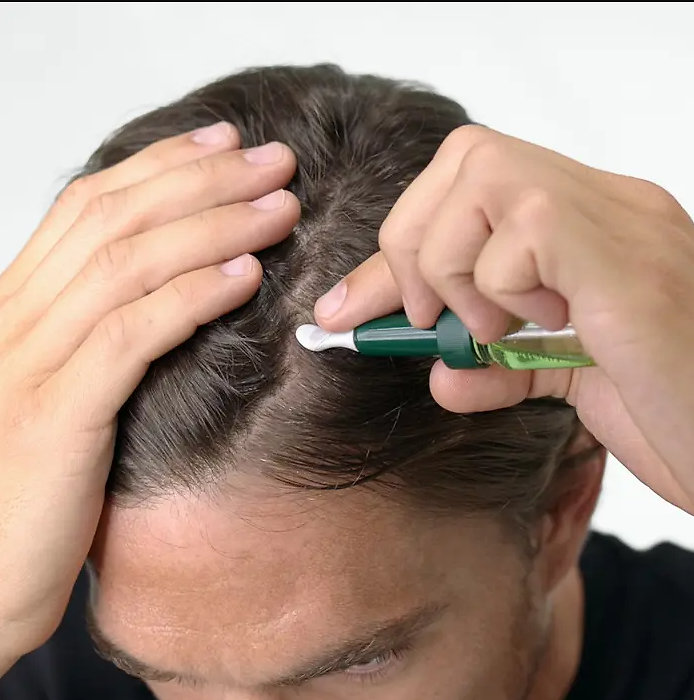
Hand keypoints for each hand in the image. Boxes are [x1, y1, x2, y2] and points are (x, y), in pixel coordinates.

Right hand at [0, 122, 298, 669]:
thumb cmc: (37, 478)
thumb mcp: (68, 384)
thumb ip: (104, 329)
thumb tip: (177, 282)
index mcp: (20, 302)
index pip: (92, 205)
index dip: (163, 164)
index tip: (226, 142)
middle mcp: (18, 316)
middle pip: (117, 218)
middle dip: (204, 180)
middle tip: (274, 161)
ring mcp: (30, 361)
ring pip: (127, 264)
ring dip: (213, 228)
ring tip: (279, 209)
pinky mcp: (56, 414)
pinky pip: (130, 336)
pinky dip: (191, 297)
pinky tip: (244, 277)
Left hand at [314, 126, 693, 514]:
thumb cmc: (673, 410)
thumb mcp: (569, 383)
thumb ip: (503, 367)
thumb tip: (438, 374)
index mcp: (588, 225)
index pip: (465, 193)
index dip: (398, 248)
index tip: (348, 308)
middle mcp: (606, 203)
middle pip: (464, 158)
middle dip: (414, 244)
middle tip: (430, 317)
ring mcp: (621, 220)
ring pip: (480, 179)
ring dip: (456, 270)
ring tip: (502, 330)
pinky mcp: (627, 257)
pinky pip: (521, 235)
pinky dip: (500, 293)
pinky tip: (549, 331)